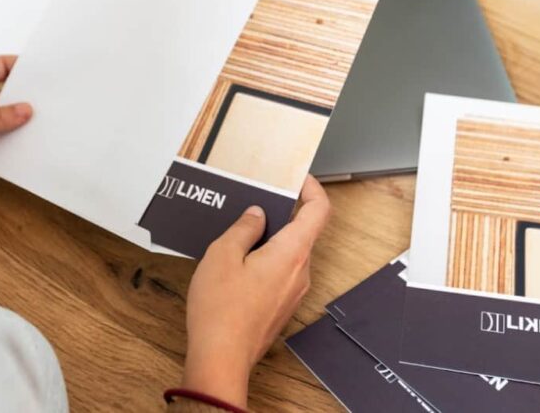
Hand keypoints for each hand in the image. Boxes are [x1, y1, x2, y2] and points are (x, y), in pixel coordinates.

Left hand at [0, 55, 30, 206]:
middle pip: (4, 99)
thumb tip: (24, 109)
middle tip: (50, 104)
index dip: (16, 66)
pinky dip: (11, 154)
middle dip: (25, 101)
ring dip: (19, 131)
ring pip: (4, 127)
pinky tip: (26, 155)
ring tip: (45, 130)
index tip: (41, 69)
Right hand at [181, 176, 330, 407]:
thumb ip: (243, 228)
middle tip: (256, 201)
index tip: (297, 179)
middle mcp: (300, 272)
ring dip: (271, 238)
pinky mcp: (282, 305)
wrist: (221, 358)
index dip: (312, 189)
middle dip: (282, 213)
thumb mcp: (222, 255)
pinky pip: (281, 272)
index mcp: (291, 253)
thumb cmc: (220, 310)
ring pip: (290, 253)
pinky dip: (266, 259)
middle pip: (303, 231)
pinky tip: (238, 263)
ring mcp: (293, 292)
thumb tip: (256, 215)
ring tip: (239, 233)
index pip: (319, 211)